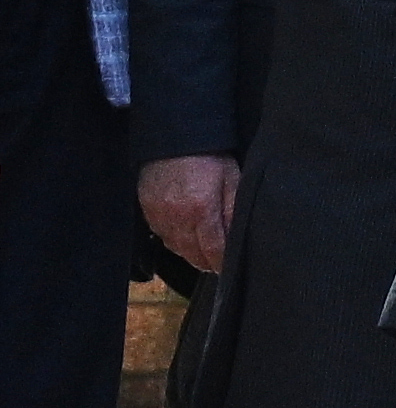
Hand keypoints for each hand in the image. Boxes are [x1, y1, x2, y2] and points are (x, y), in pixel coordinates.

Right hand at [136, 154, 239, 273]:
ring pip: (176, 248)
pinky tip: (187, 238)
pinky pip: (162, 236)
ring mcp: (158, 215)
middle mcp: (176, 218)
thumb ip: (234, 213)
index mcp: (201, 211)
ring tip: (206, 253)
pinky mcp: (147, 210)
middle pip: (193, 255)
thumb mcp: (233, 181)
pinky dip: (176, 241)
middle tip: (220, 264)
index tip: (230, 270)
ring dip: (192, 254)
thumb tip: (237, 241)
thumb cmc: (211, 157)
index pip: (213, 251)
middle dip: (208, 262)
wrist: (175, 137)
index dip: (222, 264)